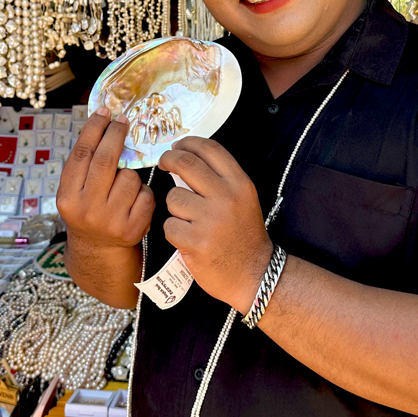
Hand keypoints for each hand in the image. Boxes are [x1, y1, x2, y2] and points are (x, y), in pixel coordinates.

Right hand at [57, 108, 154, 250]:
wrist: (98, 249)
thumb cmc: (89, 210)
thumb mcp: (76, 191)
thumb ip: (86, 164)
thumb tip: (104, 121)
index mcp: (68, 197)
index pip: (81, 154)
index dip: (94, 129)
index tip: (105, 112)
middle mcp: (86, 209)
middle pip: (105, 161)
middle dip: (116, 136)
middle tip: (123, 121)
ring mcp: (109, 221)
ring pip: (129, 178)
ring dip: (130, 174)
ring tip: (123, 184)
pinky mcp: (131, 229)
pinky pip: (145, 195)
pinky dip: (143, 192)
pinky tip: (133, 201)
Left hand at [159, 137, 272, 312]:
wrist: (254, 274)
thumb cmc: (243, 235)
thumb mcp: (243, 200)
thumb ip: (219, 179)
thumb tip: (184, 158)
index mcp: (240, 184)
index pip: (210, 149)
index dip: (189, 143)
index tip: (178, 145)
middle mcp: (226, 198)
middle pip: (186, 164)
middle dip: (169, 159)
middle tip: (164, 162)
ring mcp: (210, 220)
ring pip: (173, 198)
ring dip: (174, 207)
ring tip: (188, 220)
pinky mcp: (195, 242)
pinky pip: (169, 226)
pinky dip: (174, 232)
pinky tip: (187, 239)